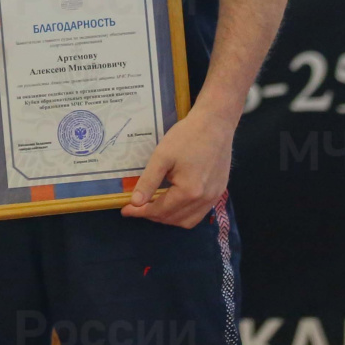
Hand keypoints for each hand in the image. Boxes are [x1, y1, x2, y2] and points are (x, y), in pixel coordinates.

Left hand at [122, 106, 234, 227]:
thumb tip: (135, 202)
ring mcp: (214, 196)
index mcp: (189, 191)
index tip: (125, 210)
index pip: (160, 210)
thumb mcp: (162, 156)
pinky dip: (184, 214)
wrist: (215, 123)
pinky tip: (174, 203)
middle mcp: (204, 199)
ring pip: (188, 221)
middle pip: (173, 218)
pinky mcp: (219, 191)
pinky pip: (200, 213)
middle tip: (137, 207)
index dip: (140, 212)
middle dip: (153, 215)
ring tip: (153, 207)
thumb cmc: (187, 136)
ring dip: (169, 218)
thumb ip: (149, 181)